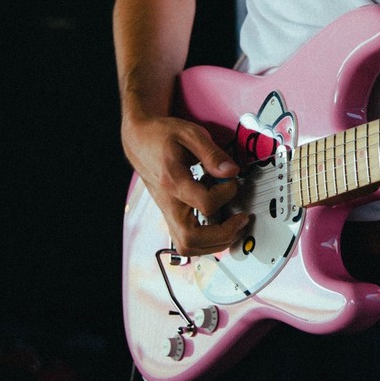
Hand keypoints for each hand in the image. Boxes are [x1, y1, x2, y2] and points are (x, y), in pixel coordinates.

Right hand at [123, 113, 251, 255]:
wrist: (139, 140)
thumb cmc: (162, 136)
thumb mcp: (190, 134)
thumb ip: (212, 154)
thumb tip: (231, 172)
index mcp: (173, 182)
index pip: (205, 204)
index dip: (227, 193)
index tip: (232, 178)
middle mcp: (168, 203)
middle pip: (190, 240)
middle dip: (222, 236)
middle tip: (241, 219)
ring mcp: (168, 212)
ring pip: (187, 246)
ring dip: (215, 242)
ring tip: (233, 224)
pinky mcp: (171, 214)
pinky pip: (186, 239)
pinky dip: (206, 239)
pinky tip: (220, 221)